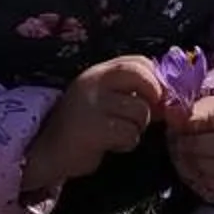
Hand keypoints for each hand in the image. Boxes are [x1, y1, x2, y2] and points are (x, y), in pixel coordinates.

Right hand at [24, 57, 164, 191]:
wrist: (46, 151)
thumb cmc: (81, 126)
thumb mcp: (101, 99)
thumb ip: (128, 91)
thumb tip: (167, 96)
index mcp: (98, 72)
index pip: (138, 61)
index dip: (156, 78)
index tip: (158, 97)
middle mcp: (94, 82)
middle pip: (142, 76)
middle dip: (155, 96)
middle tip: (150, 114)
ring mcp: (92, 105)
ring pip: (140, 110)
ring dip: (138, 127)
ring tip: (121, 132)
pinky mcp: (93, 129)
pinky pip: (130, 133)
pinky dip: (128, 143)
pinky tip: (113, 145)